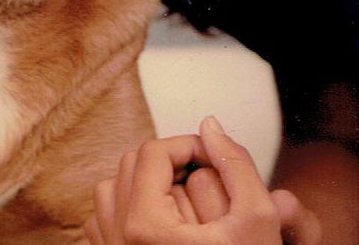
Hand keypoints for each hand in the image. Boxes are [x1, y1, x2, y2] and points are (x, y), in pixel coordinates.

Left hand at [84, 117, 320, 244]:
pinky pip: (102, 220)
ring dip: (144, 184)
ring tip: (182, 198)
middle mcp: (119, 239)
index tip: (213, 159)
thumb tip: (210, 126)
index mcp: (146, 226)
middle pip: (132, 164)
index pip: (155, 151)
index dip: (189, 146)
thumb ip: (235, 164)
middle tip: (203, 176)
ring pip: (113, 189)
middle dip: (169, 163)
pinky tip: (159, 223)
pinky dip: (126, 211)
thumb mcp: (256, 220)